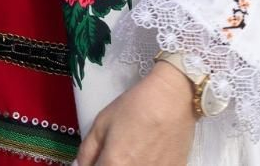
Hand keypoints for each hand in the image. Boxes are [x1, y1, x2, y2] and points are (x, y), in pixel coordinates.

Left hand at [76, 62, 196, 165]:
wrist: (172, 100)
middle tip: (113, 154)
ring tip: (131, 151)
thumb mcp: (101, 123)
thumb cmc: (134, 107)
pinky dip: (146, 165)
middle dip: (108, 165)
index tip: (96, 160)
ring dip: (127, 165)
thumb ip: (87, 151)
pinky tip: (147, 154)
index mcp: (113, 164)